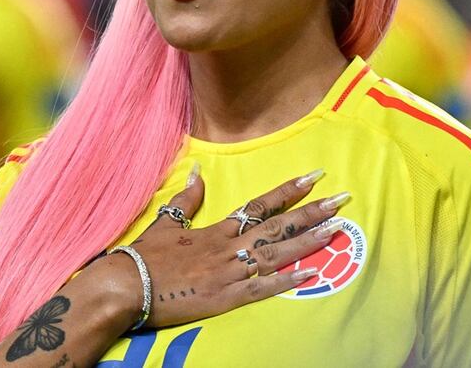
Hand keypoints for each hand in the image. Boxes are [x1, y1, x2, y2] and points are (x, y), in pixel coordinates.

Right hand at [103, 169, 348, 328]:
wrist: (126, 285)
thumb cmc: (144, 257)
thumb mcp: (166, 224)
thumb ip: (186, 200)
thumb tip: (198, 171)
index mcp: (217, 230)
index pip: (260, 204)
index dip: (288, 191)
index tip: (315, 177)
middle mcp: (229, 247)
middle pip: (278, 226)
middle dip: (312, 212)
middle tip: (343, 199)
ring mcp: (229, 272)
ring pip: (277, 253)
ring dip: (309, 241)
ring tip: (338, 229)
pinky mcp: (225, 298)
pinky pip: (263, 289)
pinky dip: (288, 282)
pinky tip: (313, 274)